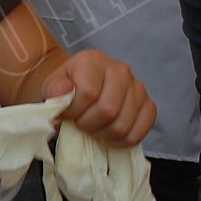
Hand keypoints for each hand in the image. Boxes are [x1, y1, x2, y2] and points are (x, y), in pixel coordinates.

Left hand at [41, 49, 155, 146]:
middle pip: (108, 110)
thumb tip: (64, 91)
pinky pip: (139, 131)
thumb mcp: (51, 87)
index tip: (67, 114)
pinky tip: (109, 134)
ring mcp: (138, 87)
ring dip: (103, 134)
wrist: (81, 89)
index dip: (74, 111)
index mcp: (94, 60)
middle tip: (80, 123)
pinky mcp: (149, 105)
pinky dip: (122, 140)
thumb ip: (54, 89)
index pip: (88, 93)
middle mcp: (120, 69)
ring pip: (123, 124)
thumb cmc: (66, 90)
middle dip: (89, 125)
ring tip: (93, 128)